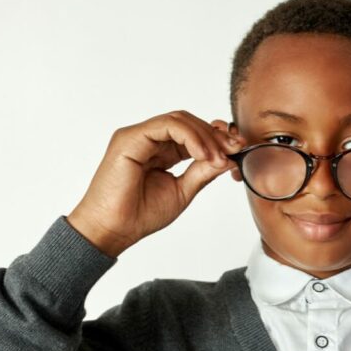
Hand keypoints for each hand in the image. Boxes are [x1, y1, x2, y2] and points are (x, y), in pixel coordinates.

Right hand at [67, 110, 245, 256]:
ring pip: (179, 120)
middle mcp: (148, 140)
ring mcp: (137, 136)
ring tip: (218, 157)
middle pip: (188, 122)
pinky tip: (203, 154)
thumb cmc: (140, 214)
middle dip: (215, 134)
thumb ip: (202, 171)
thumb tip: (227, 157)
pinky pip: (166, 126)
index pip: (192, 133)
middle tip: (234, 148)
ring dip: (205, 136)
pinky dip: (190, 136)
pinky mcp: (130, 138)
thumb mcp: (183, 190)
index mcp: (160, 152)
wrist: (113, 230)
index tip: (237, 148)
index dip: (216, 137)